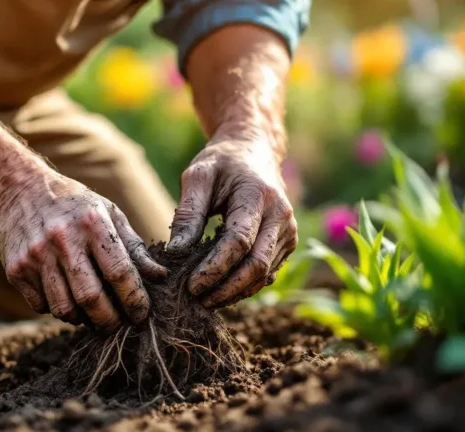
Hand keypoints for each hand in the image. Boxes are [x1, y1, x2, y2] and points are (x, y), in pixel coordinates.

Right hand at [0, 170, 166, 330]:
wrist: (16, 189)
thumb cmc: (72, 203)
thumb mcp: (107, 212)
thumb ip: (133, 247)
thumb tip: (160, 277)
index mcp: (92, 224)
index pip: (119, 273)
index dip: (134, 300)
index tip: (142, 314)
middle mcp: (62, 240)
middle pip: (91, 298)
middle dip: (109, 320)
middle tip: (118, 325)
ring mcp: (35, 256)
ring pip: (64, 309)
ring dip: (82, 320)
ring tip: (92, 315)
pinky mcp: (16, 270)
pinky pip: (41, 306)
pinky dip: (57, 310)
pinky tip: (66, 299)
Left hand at [168, 138, 297, 308]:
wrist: (254, 150)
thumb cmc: (221, 162)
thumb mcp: (197, 176)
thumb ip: (188, 213)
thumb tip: (176, 253)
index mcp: (258, 195)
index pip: (238, 242)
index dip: (215, 268)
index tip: (190, 285)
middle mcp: (280, 215)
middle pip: (256, 265)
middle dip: (226, 289)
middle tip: (197, 301)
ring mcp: (288, 230)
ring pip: (264, 274)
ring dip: (235, 292)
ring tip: (205, 300)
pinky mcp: (287, 241)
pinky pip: (267, 272)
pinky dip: (245, 285)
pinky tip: (221, 290)